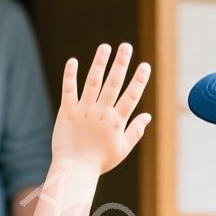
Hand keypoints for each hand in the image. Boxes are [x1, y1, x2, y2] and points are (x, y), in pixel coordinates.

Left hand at [51, 43, 152, 174]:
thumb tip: (148, 116)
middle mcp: (101, 113)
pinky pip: (69, 90)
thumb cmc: (100, 161)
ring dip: (99, 63)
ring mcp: (83, 111)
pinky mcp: (66, 112)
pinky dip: (70, 75)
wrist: (75, 169)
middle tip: (126, 46)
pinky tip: (73, 61)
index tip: (145, 65)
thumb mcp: (122, 149)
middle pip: (113, 84)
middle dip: (121, 64)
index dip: (139, 80)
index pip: (131, 97)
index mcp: (116, 122)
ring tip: (105, 47)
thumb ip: (136, 131)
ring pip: (92, 82)